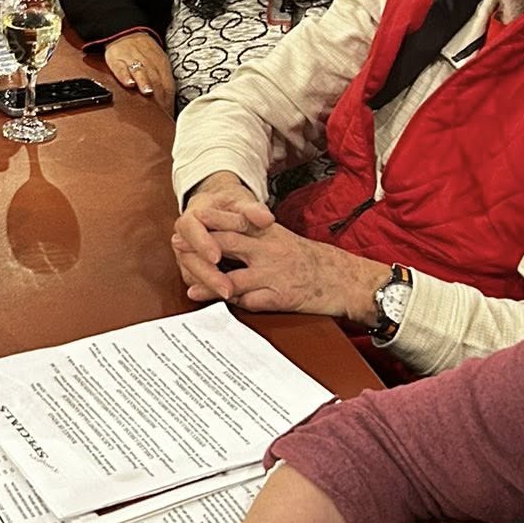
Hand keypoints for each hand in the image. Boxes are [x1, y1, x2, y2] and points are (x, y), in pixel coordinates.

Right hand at [103, 34, 174, 110]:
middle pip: (155, 79)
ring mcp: (131, 58)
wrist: (125, 32)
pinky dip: (124, 75)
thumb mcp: (158, 62)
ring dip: (144, 82)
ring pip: (140, 71)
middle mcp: (147, 60)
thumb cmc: (144, 53)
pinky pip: (120, 67)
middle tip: (158, 111)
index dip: (168, 100)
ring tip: (147, 92)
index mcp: (161, 63)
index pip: (167, 84)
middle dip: (158, 94)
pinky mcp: (116, 58)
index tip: (168, 114)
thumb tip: (169, 108)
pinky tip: (128, 83)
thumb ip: (163, 82)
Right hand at [171, 173, 274, 300]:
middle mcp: (184, 238)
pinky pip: (198, 283)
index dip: (202, 243)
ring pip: (192, 274)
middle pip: (188, 258)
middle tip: (226, 287)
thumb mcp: (242, 203)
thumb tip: (266, 219)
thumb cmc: (230, 206)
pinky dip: (211, 291)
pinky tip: (229, 296)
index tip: (217, 256)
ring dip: (210, 286)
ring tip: (230, 294)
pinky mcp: (194, 270)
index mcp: (191, 217)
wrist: (222, 211)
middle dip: (207, 274)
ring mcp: (187, 256)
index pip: (190, 229)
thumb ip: (254, 210)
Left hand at [181, 214, 377, 321]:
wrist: (345, 280)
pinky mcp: (281, 297)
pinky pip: (250, 301)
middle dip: (199, 247)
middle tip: (178, 247)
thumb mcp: (285, 240)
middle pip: (227, 245)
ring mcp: (274, 275)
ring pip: (232, 278)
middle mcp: (270, 250)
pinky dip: (232, 303)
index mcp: (271, 233)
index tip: (191, 219)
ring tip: (191, 285)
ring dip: (209, 282)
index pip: (236, 221)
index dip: (211, 220)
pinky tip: (219, 303)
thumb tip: (230, 236)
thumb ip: (259, 237)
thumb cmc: (313, 261)